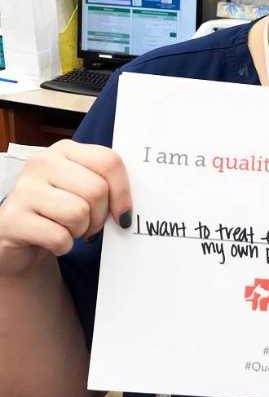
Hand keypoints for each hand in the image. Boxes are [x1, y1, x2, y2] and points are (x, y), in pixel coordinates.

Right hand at [0, 140, 131, 277]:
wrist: (19, 237)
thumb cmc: (60, 211)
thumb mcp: (83, 189)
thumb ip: (107, 185)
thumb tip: (129, 208)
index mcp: (65, 150)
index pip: (108, 161)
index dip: (123, 191)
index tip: (123, 214)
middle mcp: (42, 162)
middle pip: (96, 190)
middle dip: (100, 217)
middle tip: (89, 224)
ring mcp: (23, 189)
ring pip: (78, 213)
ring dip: (80, 231)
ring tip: (68, 229)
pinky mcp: (11, 219)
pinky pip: (59, 237)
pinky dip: (63, 246)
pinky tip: (51, 240)